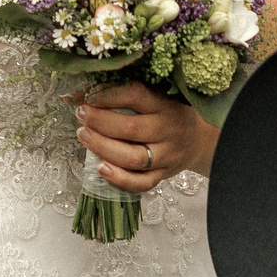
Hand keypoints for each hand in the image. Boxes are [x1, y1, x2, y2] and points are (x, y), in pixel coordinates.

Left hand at [75, 81, 216, 192]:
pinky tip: (101, 168)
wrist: (199, 140)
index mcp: (165, 105)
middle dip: (100, 121)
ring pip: (133, 158)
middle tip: (81, 114)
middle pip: (131, 129)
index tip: (88, 94)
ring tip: (84, 135)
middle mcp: (168, 131)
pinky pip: (142, 183)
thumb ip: (123, 94)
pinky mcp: (163, 175)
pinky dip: (120, 179)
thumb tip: (76, 93)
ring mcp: (166, 156)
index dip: (109, 94)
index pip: (136, 95)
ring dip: (103, 148)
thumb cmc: (170, 113)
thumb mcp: (157, 96)